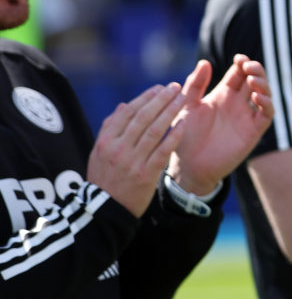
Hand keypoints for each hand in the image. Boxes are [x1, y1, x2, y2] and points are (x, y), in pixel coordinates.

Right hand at [87, 83, 188, 216]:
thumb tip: (124, 105)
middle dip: (160, 100)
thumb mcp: (99, 153)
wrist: (107, 210)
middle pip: (142, 118)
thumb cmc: (105, 179)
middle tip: (175, 88)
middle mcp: (117, 148)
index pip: (127, 113)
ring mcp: (132, 161)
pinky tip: (184, 123)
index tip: (160, 88)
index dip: (145, 98)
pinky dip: (173, 136)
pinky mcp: (146, 174)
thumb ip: (110, 128)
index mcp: (105, 141)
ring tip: (182, 99)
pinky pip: (162, 151)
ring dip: (170, 112)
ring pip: (154, 131)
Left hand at [168, 56, 275, 194]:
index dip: (243, 63)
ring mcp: (246, 116)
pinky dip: (266, 103)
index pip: (239, 73)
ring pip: (264, 94)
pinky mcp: (253, 131)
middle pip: (255, 80)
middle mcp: (237, 103)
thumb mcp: (186, 106)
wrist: (188, 164)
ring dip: (263, 84)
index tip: (239, 58)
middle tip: (248, 66)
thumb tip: (205, 62)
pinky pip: (266, 114)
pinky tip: (256, 97)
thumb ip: (194, 85)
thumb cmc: (184, 135)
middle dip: (255, 70)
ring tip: (252, 80)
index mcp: (222, 94)